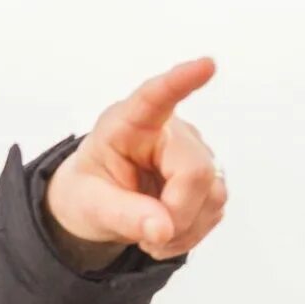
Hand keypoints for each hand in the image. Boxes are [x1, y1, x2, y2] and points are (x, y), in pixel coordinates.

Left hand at [43, 57, 226, 269]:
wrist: (97, 204)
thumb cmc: (89, 192)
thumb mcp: (90, 205)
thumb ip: (123, 215)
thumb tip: (163, 229)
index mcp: (129, 123)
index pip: (156, 97)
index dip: (181, 82)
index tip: (206, 65)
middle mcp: (169, 131)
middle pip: (196, 170)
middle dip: (176, 214)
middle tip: (148, 239)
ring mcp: (194, 152)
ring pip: (213, 193)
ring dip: (183, 228)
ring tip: (150, 236)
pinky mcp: (209, 178)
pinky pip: (215, 209)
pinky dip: (191, 232)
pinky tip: (167, 234)